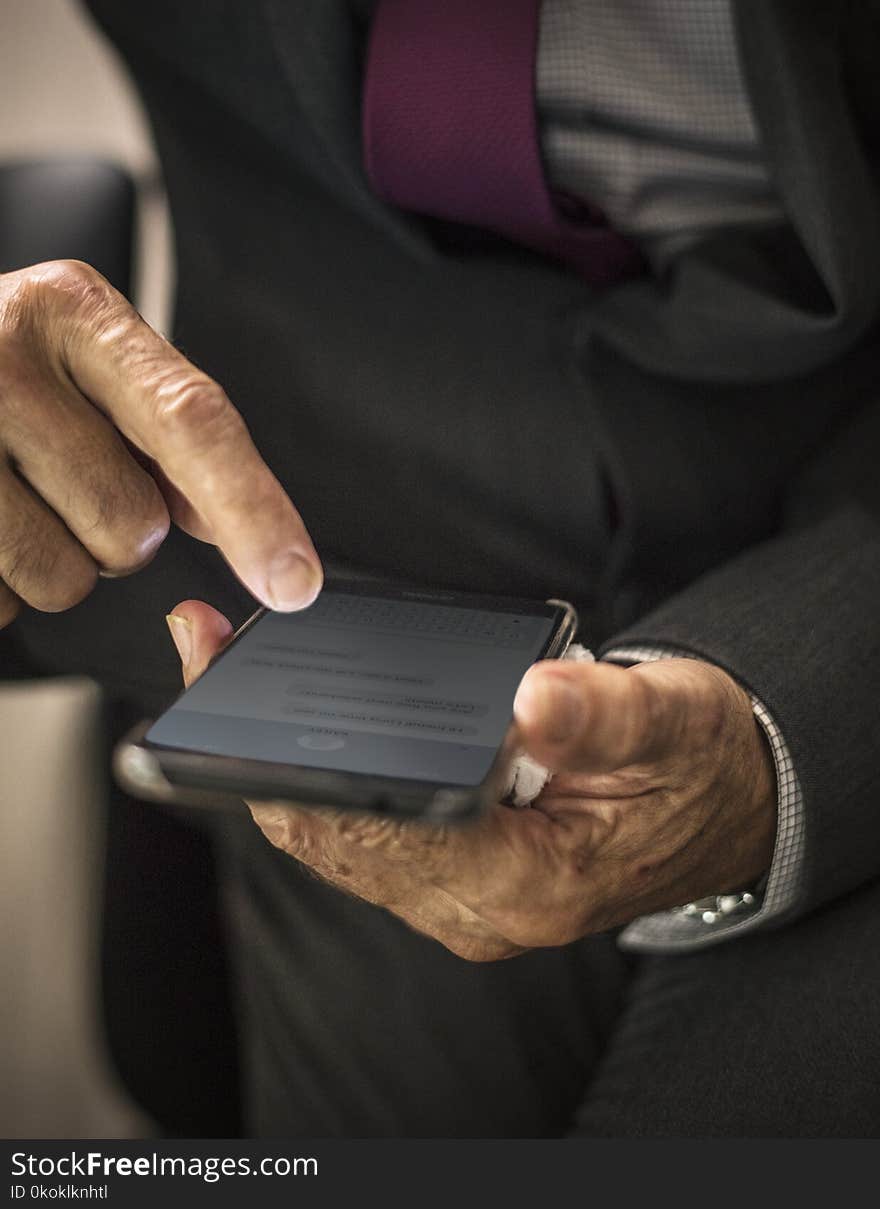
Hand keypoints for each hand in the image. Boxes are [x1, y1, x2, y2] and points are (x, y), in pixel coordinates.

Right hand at [0, 260, 321, 627]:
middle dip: (117, 532)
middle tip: (60, 480)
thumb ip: (166, 432)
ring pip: (64, 579)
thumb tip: (245, 526)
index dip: (251, 509)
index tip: (294, 581)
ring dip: (53, 562)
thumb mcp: (83, 363)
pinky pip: (0, 600)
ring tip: (9, 495)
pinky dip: (0, 582)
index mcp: (75, 312)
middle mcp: (0, 353)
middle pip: (132, 526)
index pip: (191, 420)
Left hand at [168, 600, 777, 960]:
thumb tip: (532, 699)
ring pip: (336, 836)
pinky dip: (319, 769)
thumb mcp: (671, 722)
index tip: (238, 692)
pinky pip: (360, 830)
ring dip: (279, 757)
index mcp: (529, 883)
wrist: (721, 803)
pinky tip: (296, 708)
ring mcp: (457, 896)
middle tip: (208, 651)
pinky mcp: (449, 871)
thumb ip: (603, 716)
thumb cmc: (696, 763)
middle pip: (337, 838)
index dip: (305, 769)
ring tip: (230, 662)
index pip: (388, 834)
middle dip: (261, 752)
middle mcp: (477, 906)